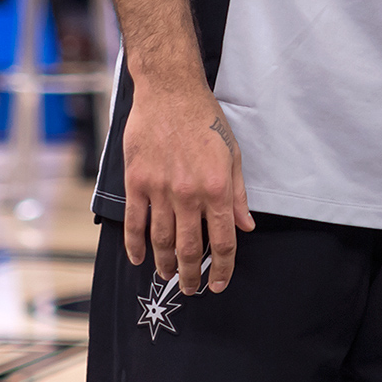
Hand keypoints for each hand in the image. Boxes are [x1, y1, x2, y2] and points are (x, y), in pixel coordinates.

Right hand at [120, 74, 253, 294]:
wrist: (170, 93)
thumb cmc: (206, 120)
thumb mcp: (234, 155)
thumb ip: (238, 195)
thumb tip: (246, 226)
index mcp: (217, 188)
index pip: (222, 240)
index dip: (221, 267)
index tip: (218, 283)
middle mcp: (188, 194)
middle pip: (188, 247)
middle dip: (191, 274)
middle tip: (191, 289)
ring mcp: (159, 189)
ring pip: (161, 240)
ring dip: (164, 264)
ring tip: (167, 276)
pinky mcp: (136, 182)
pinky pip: (135, 222)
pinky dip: (136, 245)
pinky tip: (139, 258)